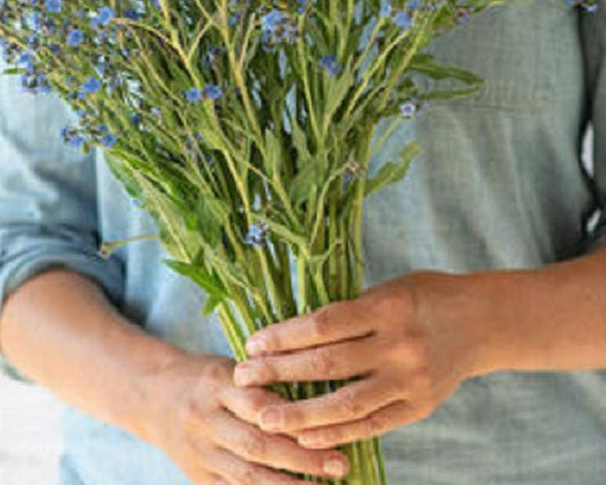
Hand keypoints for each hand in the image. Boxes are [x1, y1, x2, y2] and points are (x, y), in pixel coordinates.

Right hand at [142, 351, 349, 483]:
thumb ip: (261, 384)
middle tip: (339, 464)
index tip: (328, 424)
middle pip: (256, 444)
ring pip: (246, 475)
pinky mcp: (197, 477)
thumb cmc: (204, 377)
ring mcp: (198, 452)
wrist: (152, 396)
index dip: (291, 417)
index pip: (256, 402)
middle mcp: (204, 418)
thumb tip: (313, 401)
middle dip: (301, 458)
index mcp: (214, 382)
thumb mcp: (228, 367)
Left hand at [233, 270, 483, 448]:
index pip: (323, 324)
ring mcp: (411, 381)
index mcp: (387, 307)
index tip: (252, 343)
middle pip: (328, 363)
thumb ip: (350, 311)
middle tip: (243, 378)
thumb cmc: (426, 295)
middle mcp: (399, 345)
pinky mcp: (419, 407)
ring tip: (264, 418)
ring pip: (347, 403)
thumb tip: (294, 331)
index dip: (284, 336)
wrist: (484, 322)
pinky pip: (372, 425)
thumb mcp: (388, 289)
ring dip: (301, 414)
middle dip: (280, 372)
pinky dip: (337, 433)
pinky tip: (307, 438)